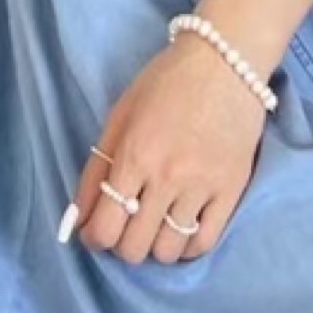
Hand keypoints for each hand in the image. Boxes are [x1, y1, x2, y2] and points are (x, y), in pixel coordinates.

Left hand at [68, 37, 267, 267]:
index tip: (97, 230)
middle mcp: (167, 177)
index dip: (94, 238)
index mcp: (134, 156)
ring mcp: (202, 186)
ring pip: (169, 251)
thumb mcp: (120, 115)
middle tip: (127, 225)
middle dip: (123, 243)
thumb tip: (80, 217)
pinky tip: (182, 228)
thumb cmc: (166, 82)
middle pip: (135, 247)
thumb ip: (97, 168)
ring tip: (156, 225)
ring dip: (156, 245)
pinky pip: (205, 242)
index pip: (105, 228)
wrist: (225, 60)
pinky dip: (188, 246)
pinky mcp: (232, 189)